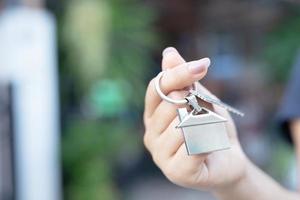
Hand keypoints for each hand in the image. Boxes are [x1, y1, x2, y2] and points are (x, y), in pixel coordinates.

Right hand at [143, 47, 246, 190]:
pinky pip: (195, 145)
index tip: (203, 66)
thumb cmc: (210, 127)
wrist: (228, 158)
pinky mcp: (176, 171)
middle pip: (172, 103)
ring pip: (185, 124)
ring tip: (210, 133)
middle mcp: (150, 134)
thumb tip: (168, 52)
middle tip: (208, 115)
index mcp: (153, 114)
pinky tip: (209, 146)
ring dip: (207, 124)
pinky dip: (209, 140)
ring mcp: (160, 155)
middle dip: (198, 104)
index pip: (157, 87)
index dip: (178, 74)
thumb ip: (182, 79)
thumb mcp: (199, 98)